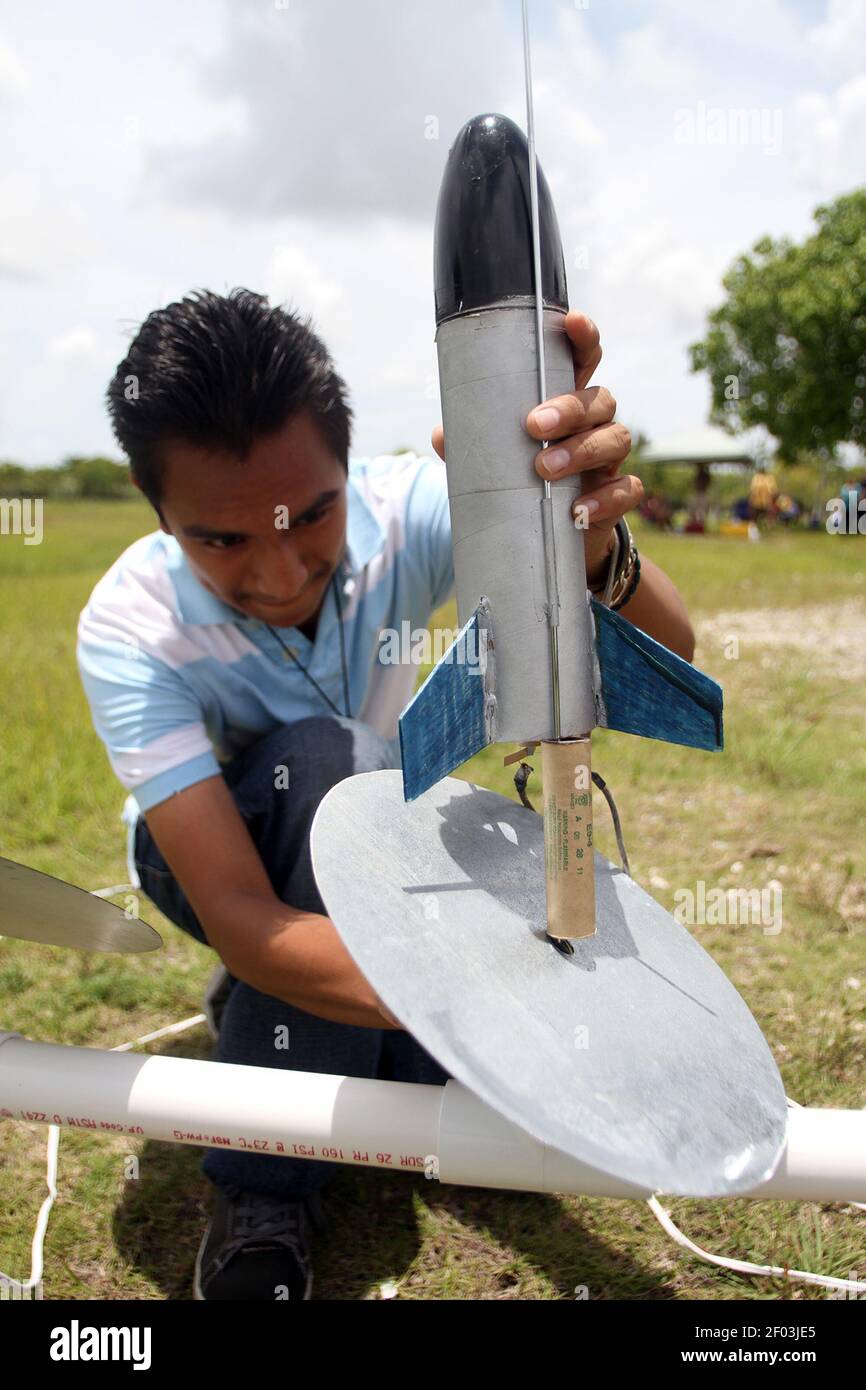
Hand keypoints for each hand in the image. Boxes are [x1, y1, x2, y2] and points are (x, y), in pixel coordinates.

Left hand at [430, 311, 640, 587]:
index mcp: (566, 403)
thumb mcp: (494, 460)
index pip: (584, 360)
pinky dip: (605, 498)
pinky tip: (579, 509)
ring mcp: (610, 459)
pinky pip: (626, 490)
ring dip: (582, 450)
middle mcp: (595, 424)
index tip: (572, 321)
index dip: (584, 337)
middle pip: (600, 399)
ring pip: (616, 438)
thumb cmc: (520, 481)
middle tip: (534, 426)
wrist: (547, 536)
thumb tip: (441, 435)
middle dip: (570, 409)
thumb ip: (473, 445)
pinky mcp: (617, 496)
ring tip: (544, 469)